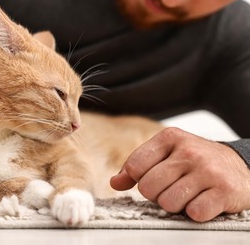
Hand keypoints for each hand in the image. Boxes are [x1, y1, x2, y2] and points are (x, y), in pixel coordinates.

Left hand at [110, 127, 249, 221]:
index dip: (140, 179)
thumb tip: (115, 183)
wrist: (240, 166)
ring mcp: (208, 171)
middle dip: (156, 194)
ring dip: (175, 205)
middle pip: (148, 188)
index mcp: (170, 138)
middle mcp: (189, 151)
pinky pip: (193, 213)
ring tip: (187, 194)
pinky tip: (202, 201)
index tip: (152, 178)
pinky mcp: (225, 191)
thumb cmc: (196, 161)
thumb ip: (138, 166)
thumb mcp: (166, 154)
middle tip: (172, 188)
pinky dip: (195, 212)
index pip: (135, 167)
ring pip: (168, 203)